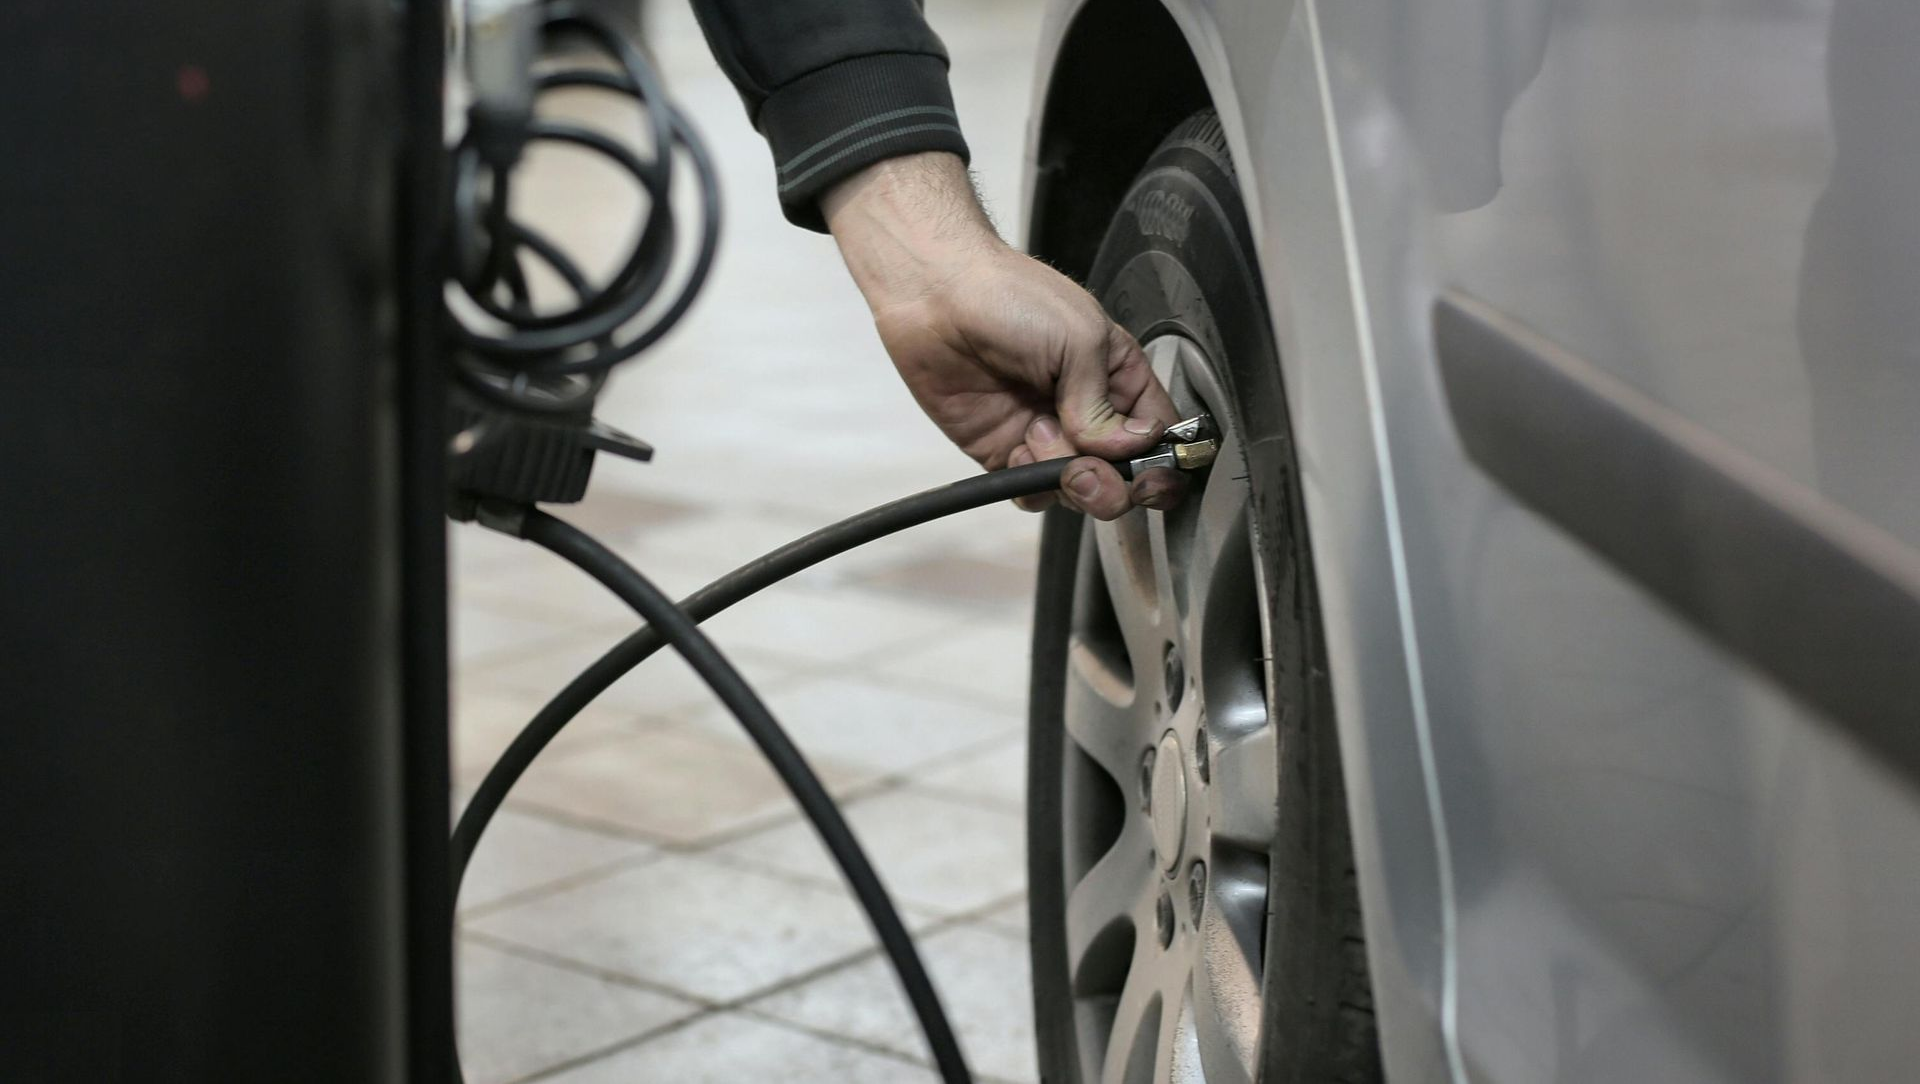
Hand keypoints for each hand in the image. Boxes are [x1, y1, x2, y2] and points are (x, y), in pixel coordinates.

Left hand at [822, 152, 1183, 518]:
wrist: (937, 296)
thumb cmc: (1009, 297)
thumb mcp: (1079, 338)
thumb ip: (1104, 404)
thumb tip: (1122, 451)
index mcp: (1119, 378)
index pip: (1161, 437)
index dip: (1162, 463)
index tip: (1147, 473)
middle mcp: (1089, 412)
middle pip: (1125, 476)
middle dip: (1112, 484)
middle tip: (1086, 467)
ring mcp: (1048, 435)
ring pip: (1081, 490)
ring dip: (1066, 478)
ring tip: (1037, 434)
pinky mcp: (1005, 452)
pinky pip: (1033, 493)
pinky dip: (1031, 485)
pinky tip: (1017, 447)